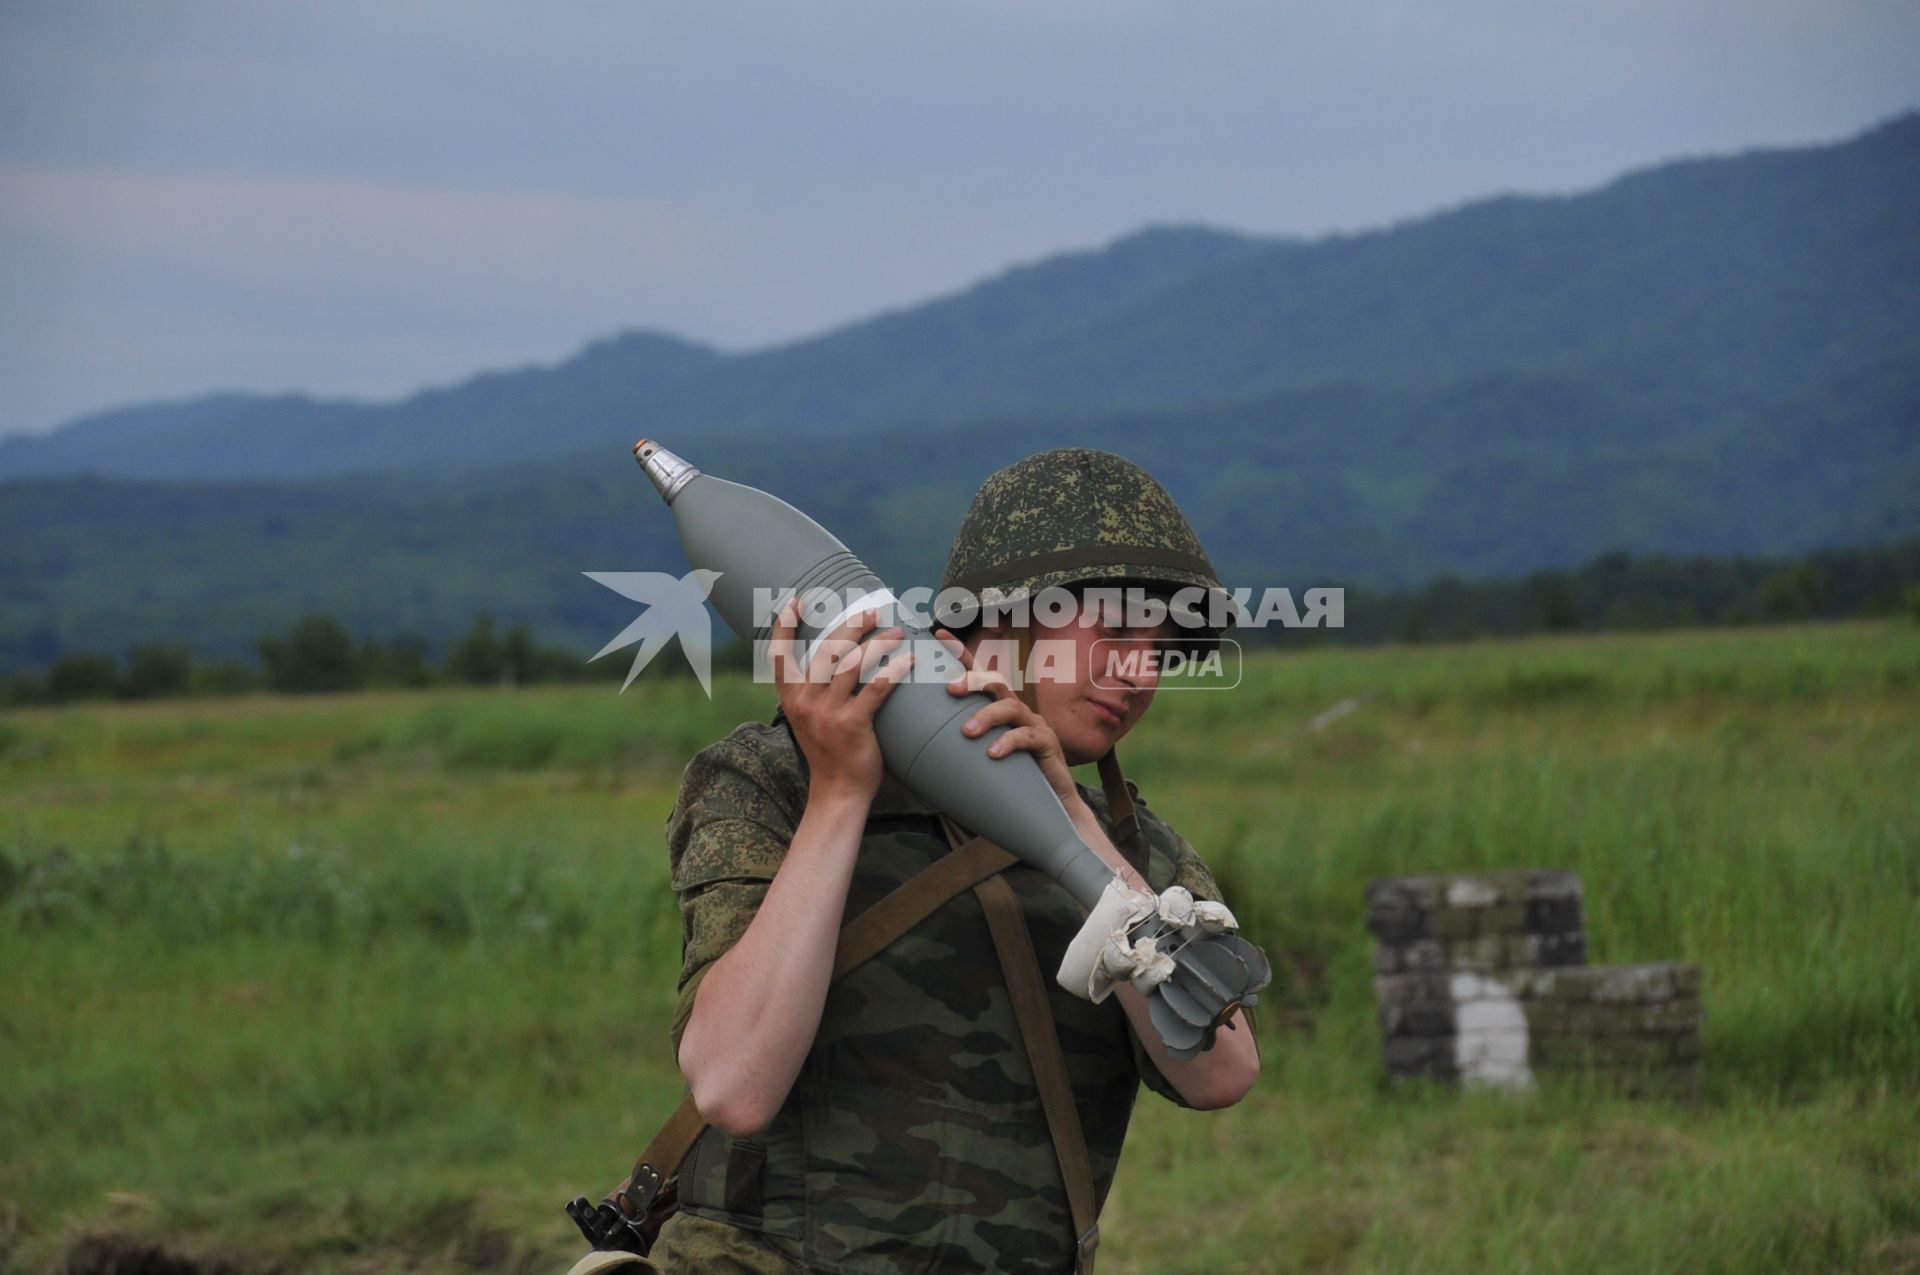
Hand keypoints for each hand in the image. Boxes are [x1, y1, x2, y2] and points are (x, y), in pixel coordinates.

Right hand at [772, 600, 912, 801]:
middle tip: (871, 613)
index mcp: (792, 699)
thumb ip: (814, 692)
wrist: (838, 790)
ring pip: (852, 664)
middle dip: (850, 627)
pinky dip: (893, 670)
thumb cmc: (829, 752)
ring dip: (877, 643)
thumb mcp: (809, 720)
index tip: (794, 602)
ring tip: (897, 632)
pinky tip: (907, 659)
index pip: (780, 657)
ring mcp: (827, 713)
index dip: (785, 627)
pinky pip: (875, 688)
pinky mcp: (852, 725)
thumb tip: (834, 659)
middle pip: (826, 651)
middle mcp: (805, 703)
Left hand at [934, 628, 1079, 807]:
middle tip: (950, 689)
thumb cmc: (1007, 780)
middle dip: (973, 680)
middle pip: (995, 683)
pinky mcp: (1047, 744)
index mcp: (998, 710)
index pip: (978, 674)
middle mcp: (1016, 711)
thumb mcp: (978, 759)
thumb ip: (956, 750)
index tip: (938, 634)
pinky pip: (1027, 736)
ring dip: (986, 716)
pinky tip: (992, 754)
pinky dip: (1008, 742)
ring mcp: (1033, 725)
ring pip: (1010, 707)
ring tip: (967, 732)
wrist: (1046, 807)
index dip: (961, 653)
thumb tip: (911, 752)